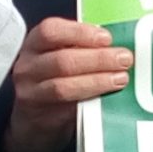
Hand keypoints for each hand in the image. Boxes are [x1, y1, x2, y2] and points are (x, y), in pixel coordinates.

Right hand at [1, 17, 132, 151]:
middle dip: (98, 59)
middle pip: (62, 60)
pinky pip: (68, 109)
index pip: (51, 31)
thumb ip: (80, 48)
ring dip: (97, 81)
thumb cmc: (51, 81)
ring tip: (120, 78)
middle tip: (124, 59)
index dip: (80, 32)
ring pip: (64, 86)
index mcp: (34, 45)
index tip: (106, 38)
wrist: (32, 120)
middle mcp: (28, 67)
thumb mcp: (58, 57)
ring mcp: (31, 93)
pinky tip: (108, 96)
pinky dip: (90, 100)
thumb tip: (116, 44)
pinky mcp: (41, 117)